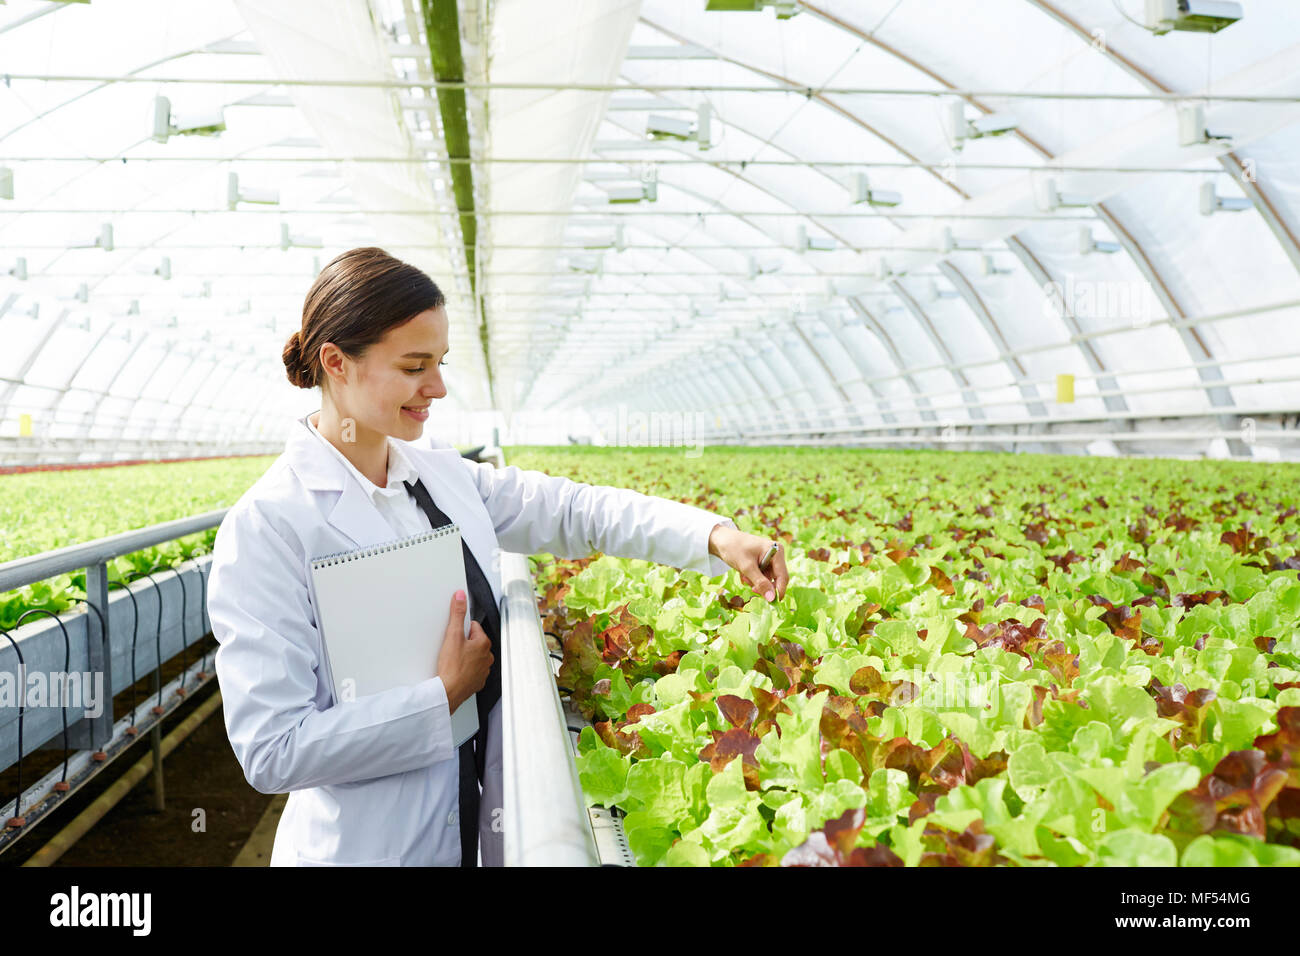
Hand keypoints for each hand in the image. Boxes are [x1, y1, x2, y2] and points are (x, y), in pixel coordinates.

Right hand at [437, 590, 492, 711]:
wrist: (448, 692)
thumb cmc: (452, 667)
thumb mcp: (452, 635)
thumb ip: (457, 614)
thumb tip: (460, 597)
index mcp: (484, 644)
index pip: (474, 627)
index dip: (461, 629)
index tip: (454, 635)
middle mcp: (487, 657)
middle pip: (474, 642)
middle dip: (463, 643)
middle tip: (452, 649)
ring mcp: (483, 671)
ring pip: (473, 657)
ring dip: (464, 656)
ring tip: (452, 660)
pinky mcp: (476, 682)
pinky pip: (471, 671)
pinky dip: (464, 669)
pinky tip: (455, 671)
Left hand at [708, 523, 789, 601]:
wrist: (720, 539)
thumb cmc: (733, 548)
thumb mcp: (747, 567)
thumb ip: (760, 583)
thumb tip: (772, 599)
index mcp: (776, 551)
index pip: (783, 576)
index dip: (778, 591)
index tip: (771, 603)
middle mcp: (776, 554)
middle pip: (776, 579)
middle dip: (763, 585)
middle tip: (750, 586)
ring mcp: (769, 559)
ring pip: (768, 580)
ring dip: (756, 582)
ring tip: (744, 576)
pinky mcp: (763, 563)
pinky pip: (762, 577)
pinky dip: (753, 579)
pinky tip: (744, 574)